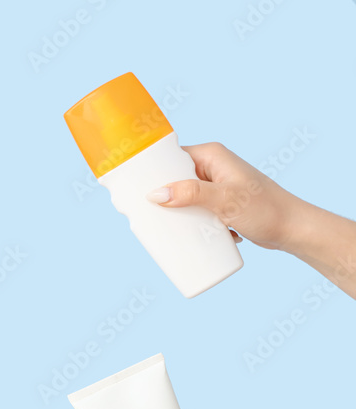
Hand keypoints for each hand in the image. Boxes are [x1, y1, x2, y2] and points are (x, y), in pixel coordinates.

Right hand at [146, 142, 305, 250]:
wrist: (293, 229)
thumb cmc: (265, 210)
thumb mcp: (225, 201)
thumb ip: (192, 194)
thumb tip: (156, 195)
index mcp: (211, 155)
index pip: (171, 157)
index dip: (152, 172)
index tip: (134, 190)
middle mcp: (213, 166)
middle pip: (174, 178)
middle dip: (161, 197)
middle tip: (146, 215)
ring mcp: (217, 185)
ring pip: (184, 196)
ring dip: (176, 212)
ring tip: (164, 227)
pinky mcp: (221, 202)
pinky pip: (195, 209)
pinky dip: (190, 221)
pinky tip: (186, 234)